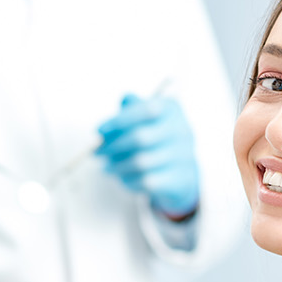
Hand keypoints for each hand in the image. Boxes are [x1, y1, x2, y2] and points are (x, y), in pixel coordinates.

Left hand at [96, 94, 198, 219]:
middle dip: (113, 146)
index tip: (99, 130)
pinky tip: (122, 177)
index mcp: (172, 110)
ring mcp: (184, 156)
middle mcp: (182, 130)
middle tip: (97, 152)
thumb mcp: (146, 117)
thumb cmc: (156, 137)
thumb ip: (132, 107)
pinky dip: (129, 180)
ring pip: (141, 162)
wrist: (181, 170)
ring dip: (117, 165)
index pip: (146, 109)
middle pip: (140, 137)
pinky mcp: (181, 179)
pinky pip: (147, 181)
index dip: (120, 120)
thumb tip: (124, 100)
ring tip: (107, 166)